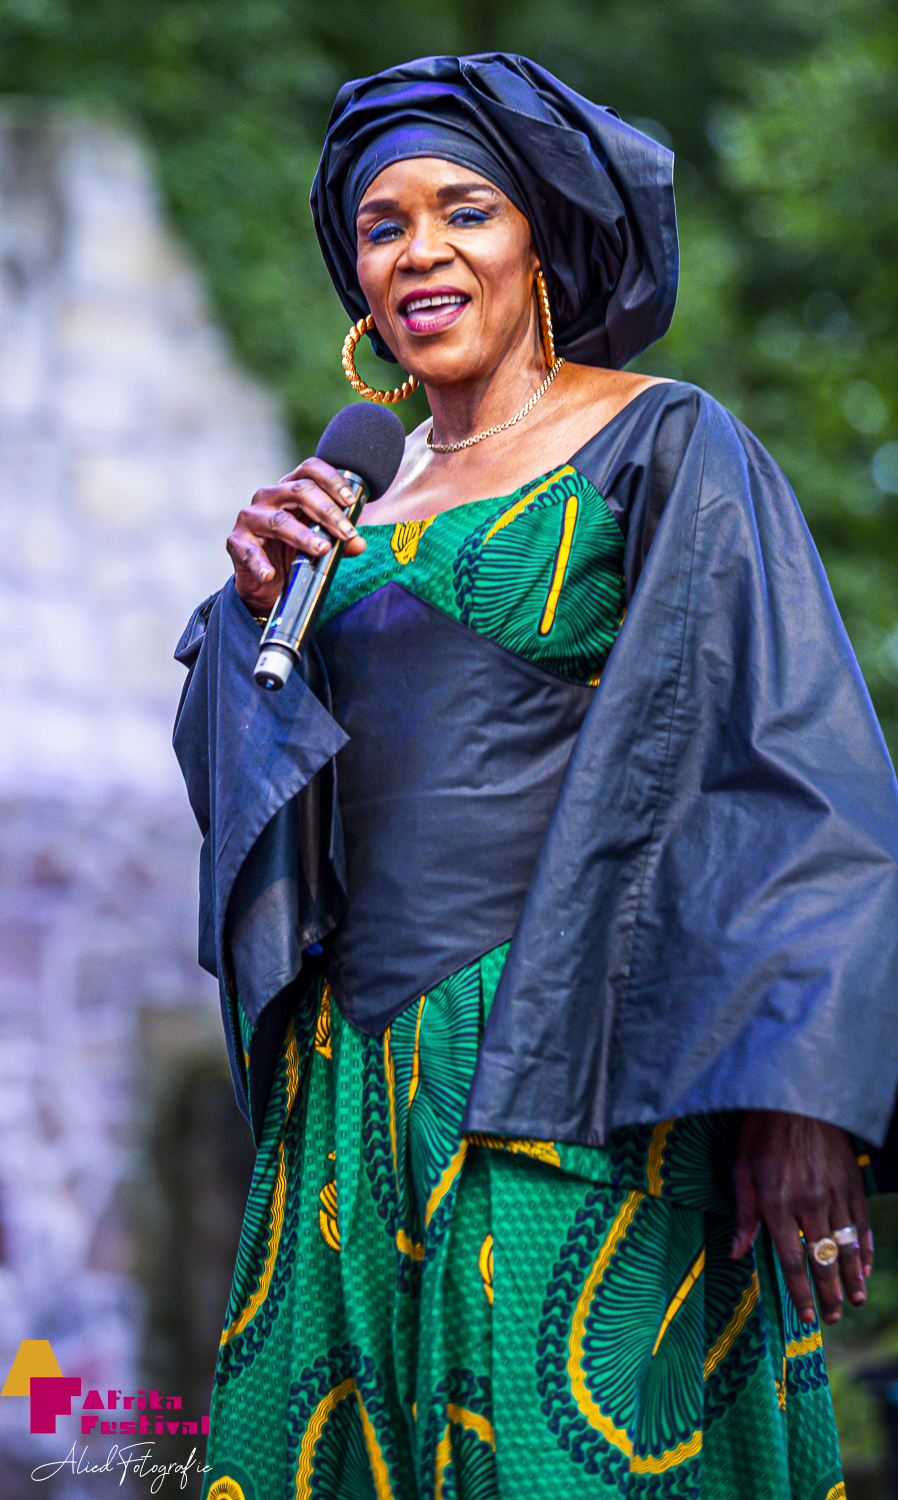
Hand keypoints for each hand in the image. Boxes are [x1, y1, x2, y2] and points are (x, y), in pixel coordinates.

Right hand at [227, 458, 366, 616]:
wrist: (264, 585)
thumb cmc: (292, 554)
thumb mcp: (320, 544)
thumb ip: (340, 541)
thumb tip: (359, 543)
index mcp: (290, 490)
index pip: (310, 469)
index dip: (332, 480)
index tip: (350, 500)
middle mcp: (269, 497)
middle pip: (299, 491)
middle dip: (327, 511)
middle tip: (346, 532)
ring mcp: (251, 518)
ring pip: (278, 520)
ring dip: (303, 535)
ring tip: (322, 549)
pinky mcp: (236, 542)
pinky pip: (249, 551)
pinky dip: (260, 563)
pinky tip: (270, 573)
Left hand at [730, 1110, 872, 1325]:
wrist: (797, 1092)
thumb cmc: (762, 1128)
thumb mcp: (742, 1166)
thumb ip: (744, 1213)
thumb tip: (737, 1252)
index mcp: (777, 1201)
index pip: (791, 1258)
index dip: (799, 1291)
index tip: (806, 1315)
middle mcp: (809, 1201)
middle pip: (822, 1259)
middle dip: (827, 1293)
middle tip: (831, 1318)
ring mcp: (834, 1192)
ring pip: (846, 1246)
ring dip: (851, 1278)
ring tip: (853, 1301)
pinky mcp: (851, 1181)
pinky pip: (861, 1222)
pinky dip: (864, 1248)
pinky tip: (865, 1266)